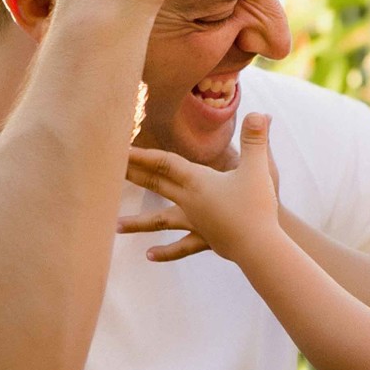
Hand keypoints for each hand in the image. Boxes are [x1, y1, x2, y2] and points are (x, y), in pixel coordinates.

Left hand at [122, 113, 280, 261]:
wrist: (262, 246)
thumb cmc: (259, 206)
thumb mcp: (261, 168)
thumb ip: (257, 139)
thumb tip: (261, 113)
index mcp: (198, 181)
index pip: (165, 163)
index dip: (142, 154)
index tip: (120, 148)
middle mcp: (190, 201)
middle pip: (155, 184)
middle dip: (133, 174)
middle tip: (107, 169)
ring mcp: (195, 223)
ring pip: (160, 221)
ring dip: (137, 222)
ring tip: (115, 226)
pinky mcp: (206, 240)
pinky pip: (181, 246)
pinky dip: (165, 252)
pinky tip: (148, 256)